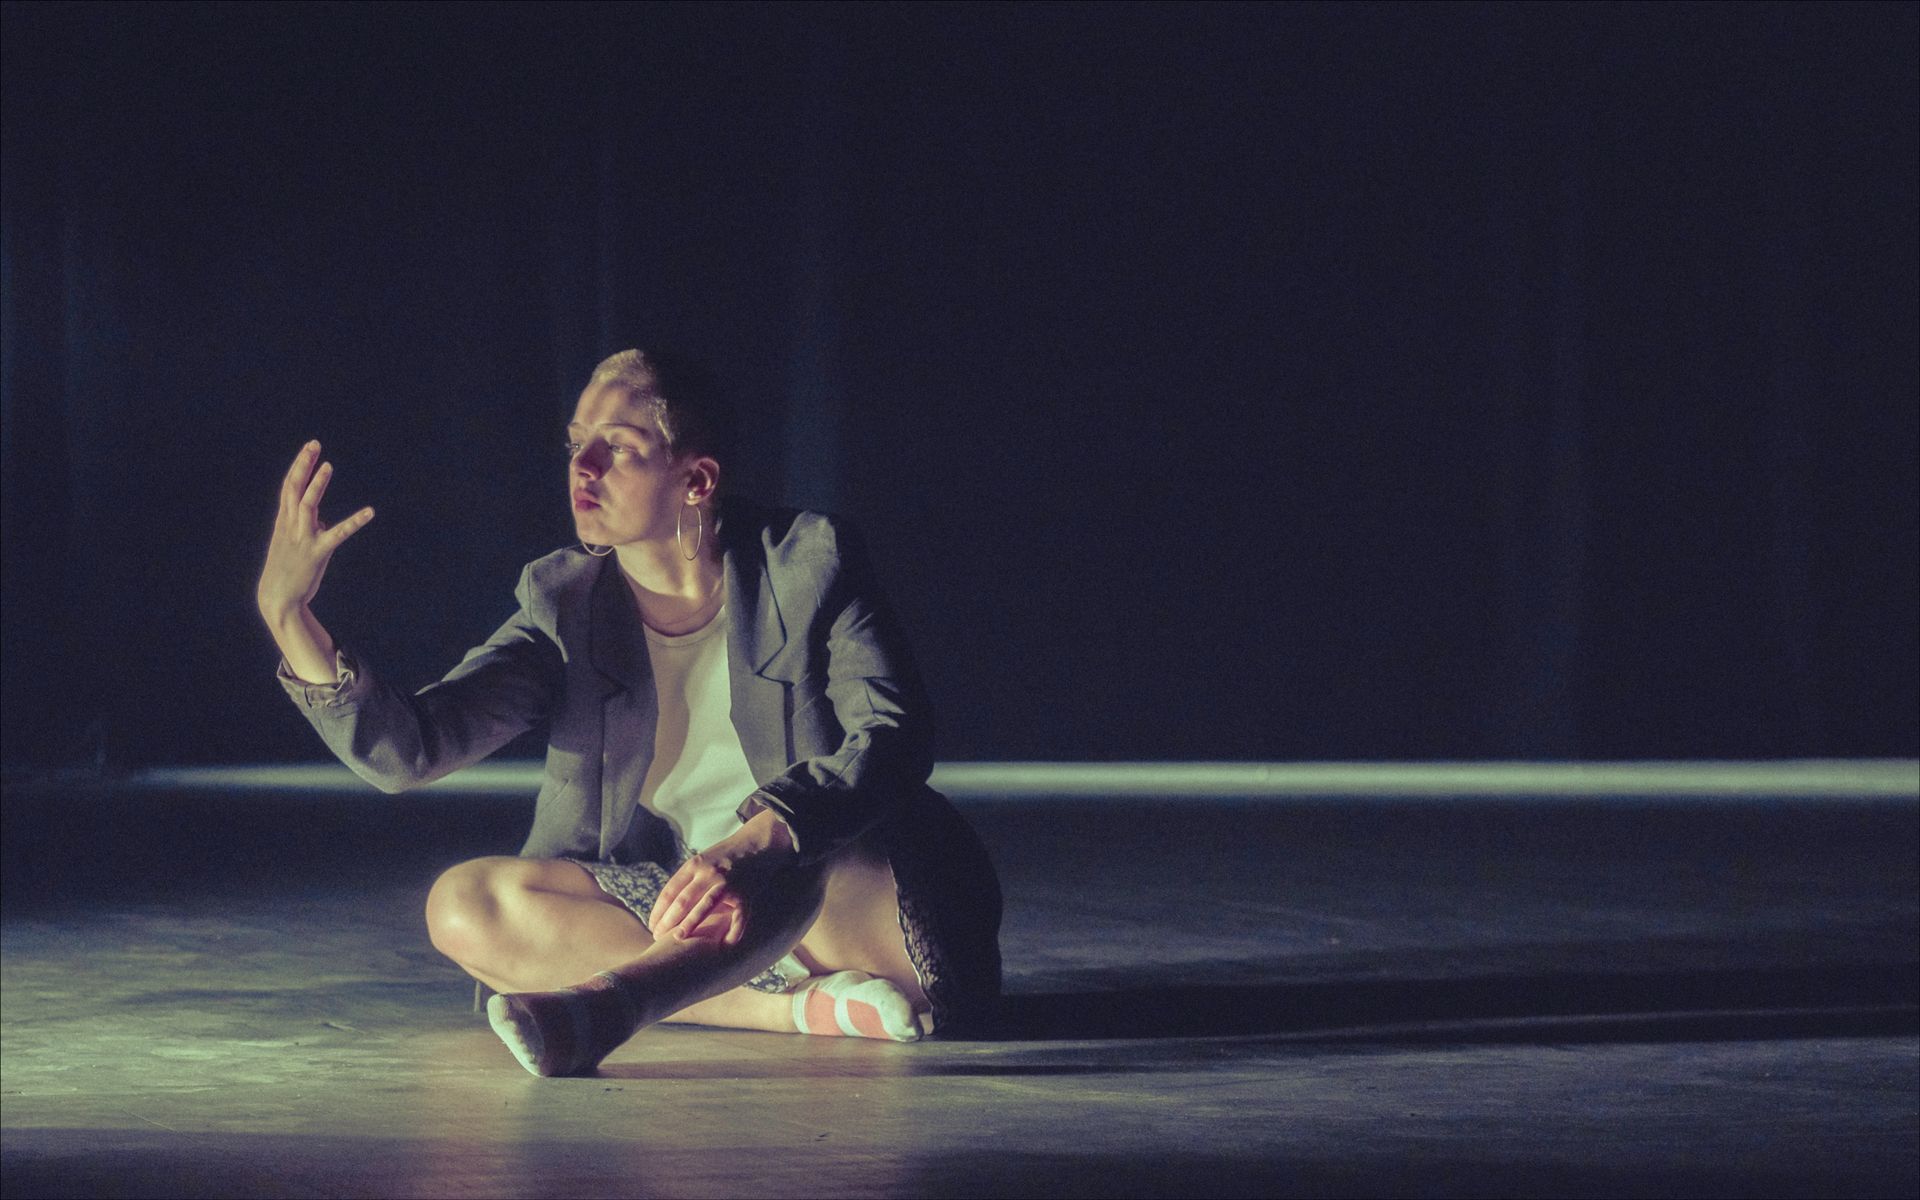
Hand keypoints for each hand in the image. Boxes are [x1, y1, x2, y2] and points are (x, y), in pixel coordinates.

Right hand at [257, 441, 374, 619]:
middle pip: (295, 489)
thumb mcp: (294, 544)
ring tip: (328, 466)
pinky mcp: (317, 552)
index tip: (310, 447)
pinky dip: (354, 521)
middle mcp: (291, 525)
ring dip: (317, 486)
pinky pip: (338, 533)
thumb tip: (324, 521)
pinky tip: (370, 512)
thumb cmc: (287, 569)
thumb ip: (308, 528)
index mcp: (285, 521)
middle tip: (314, 443)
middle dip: (303, 465)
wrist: (277, 598)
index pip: (290, 487)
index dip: (300, 466)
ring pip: (308, 506)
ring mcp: (302, 538)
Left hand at [648, 810, 796, 945]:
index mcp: (694, 865)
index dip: (659, 910)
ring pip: (705, 906)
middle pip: (683, 900)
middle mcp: (709, 873)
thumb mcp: (703, 859)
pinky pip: (739, 916)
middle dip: (668, 920)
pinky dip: (733, 931)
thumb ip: (688, 879)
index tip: (652, 925)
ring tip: (677, 938)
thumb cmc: (726, 855)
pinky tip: (725, 944)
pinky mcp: (746, 893)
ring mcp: (728, 883)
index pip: (670, 891)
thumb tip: (668, 905)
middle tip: (657, 936)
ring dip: (690, 923)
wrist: (758, 843)